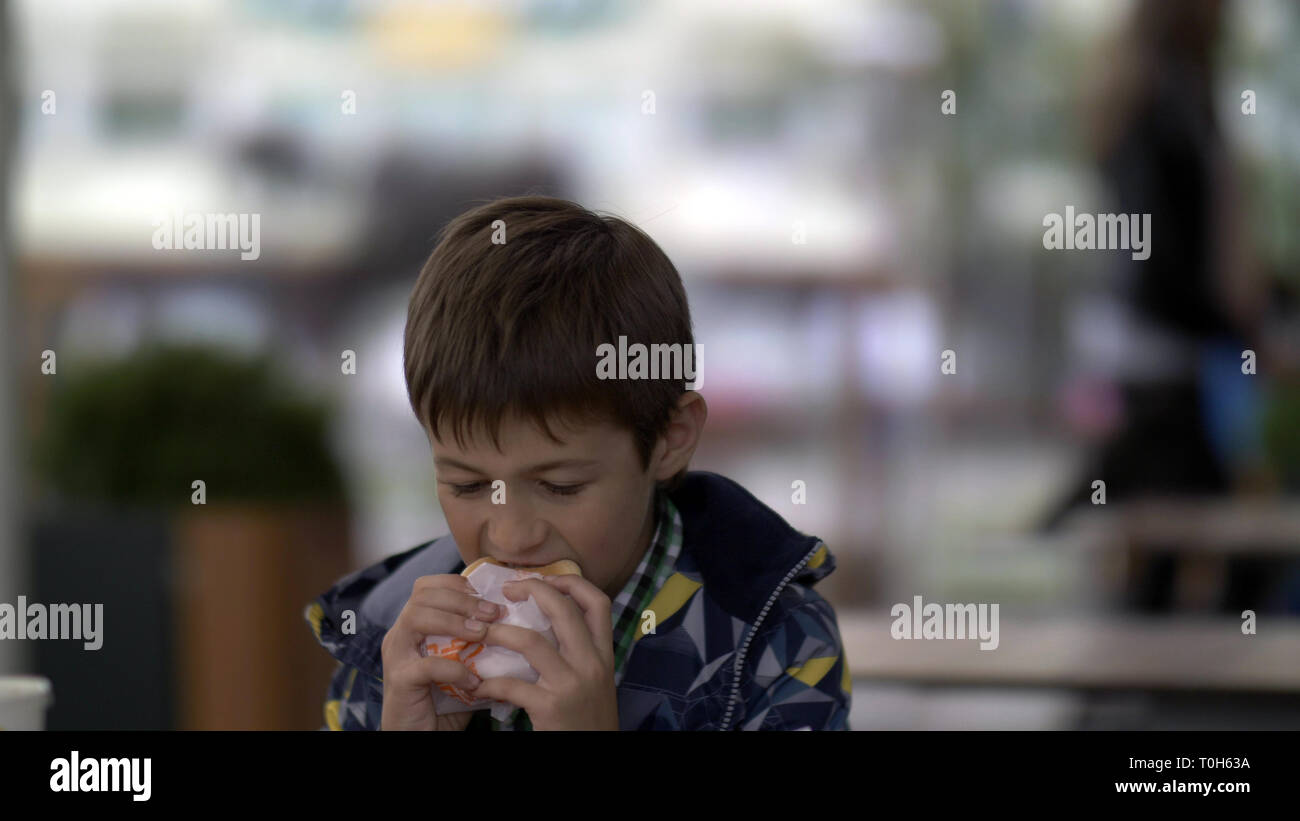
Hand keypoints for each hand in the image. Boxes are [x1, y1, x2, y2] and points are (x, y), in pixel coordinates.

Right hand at [379, 573, 502, 730]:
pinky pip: (427, 665)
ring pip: (418, 618)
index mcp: (412, 626)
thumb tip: (515, 621)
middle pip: (422, 595)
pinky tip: (475, 681)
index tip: (489, 595)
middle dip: (462, 599)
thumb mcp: (462, 663)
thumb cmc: (443, 700)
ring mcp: (395, 656)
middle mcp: (398, 635)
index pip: (426, 586)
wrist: (419, 737)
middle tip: (494, 613)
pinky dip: (455, 670)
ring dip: (455, 623)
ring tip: (483, 635)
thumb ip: (476, 642)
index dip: (457, 584)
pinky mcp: (399, 681)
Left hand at [470, 574, 618, 729]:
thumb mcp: (594, 679)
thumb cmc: (587, 718)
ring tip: (481, 633)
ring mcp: (572, 684)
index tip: (544, 579)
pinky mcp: (551, 707)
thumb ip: (578, 652)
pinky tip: (477, 686)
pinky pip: (512, 685)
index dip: (570, 582)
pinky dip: (489, 683)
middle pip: (563, 609)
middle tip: (506, 590)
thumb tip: (543, 622)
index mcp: (604, 653)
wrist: (595, 755)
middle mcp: (592, 663)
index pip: (597, 601)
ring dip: (498, 633)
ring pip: (531, 640)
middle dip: (532, 590)